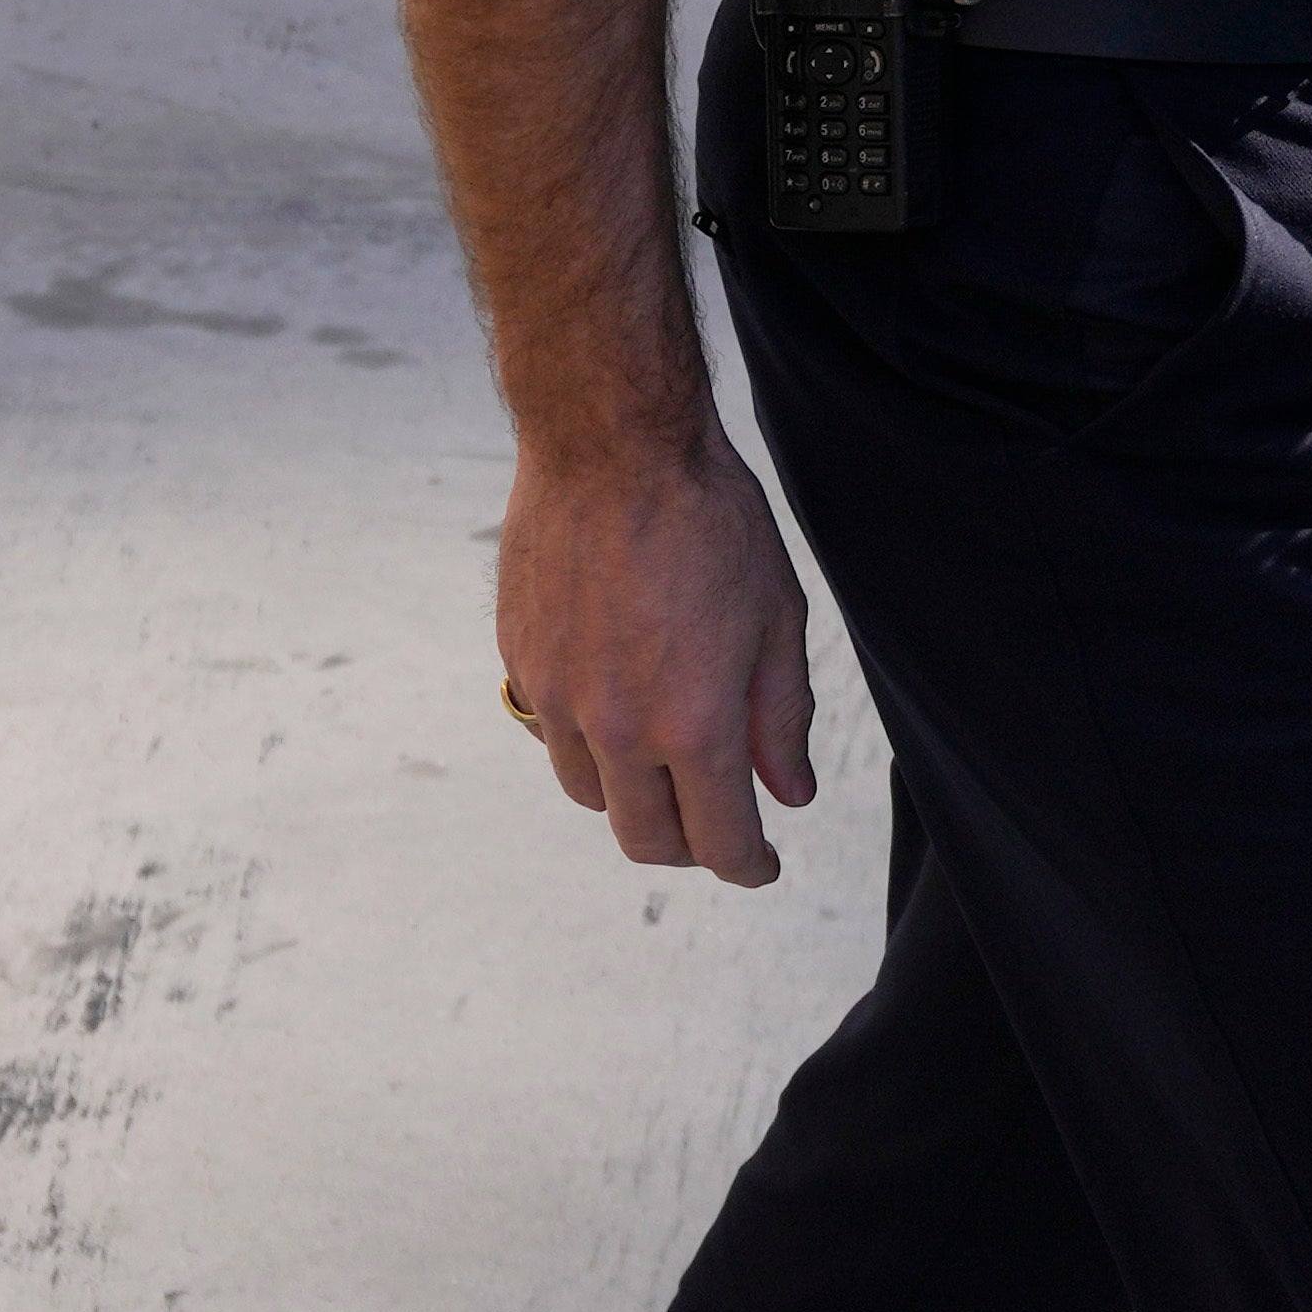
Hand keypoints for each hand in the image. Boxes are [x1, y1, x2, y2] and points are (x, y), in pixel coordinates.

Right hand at [494, 432, 818, 884]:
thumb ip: (782, 716)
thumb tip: (791, 792)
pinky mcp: (520, 664)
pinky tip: (618, 710)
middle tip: (717, 828)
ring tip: (668, 768)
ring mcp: (558, 699)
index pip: (720, 839)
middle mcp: (618, 726)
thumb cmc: (710, 521)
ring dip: (634, 800)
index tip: (762, 865)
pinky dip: (589, 746)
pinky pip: (550, 737)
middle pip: (646, 837)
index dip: (748, 866)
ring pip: (591, 794)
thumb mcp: (777, 618)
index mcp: (694, 722)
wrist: (611, 446)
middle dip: (690, 848)